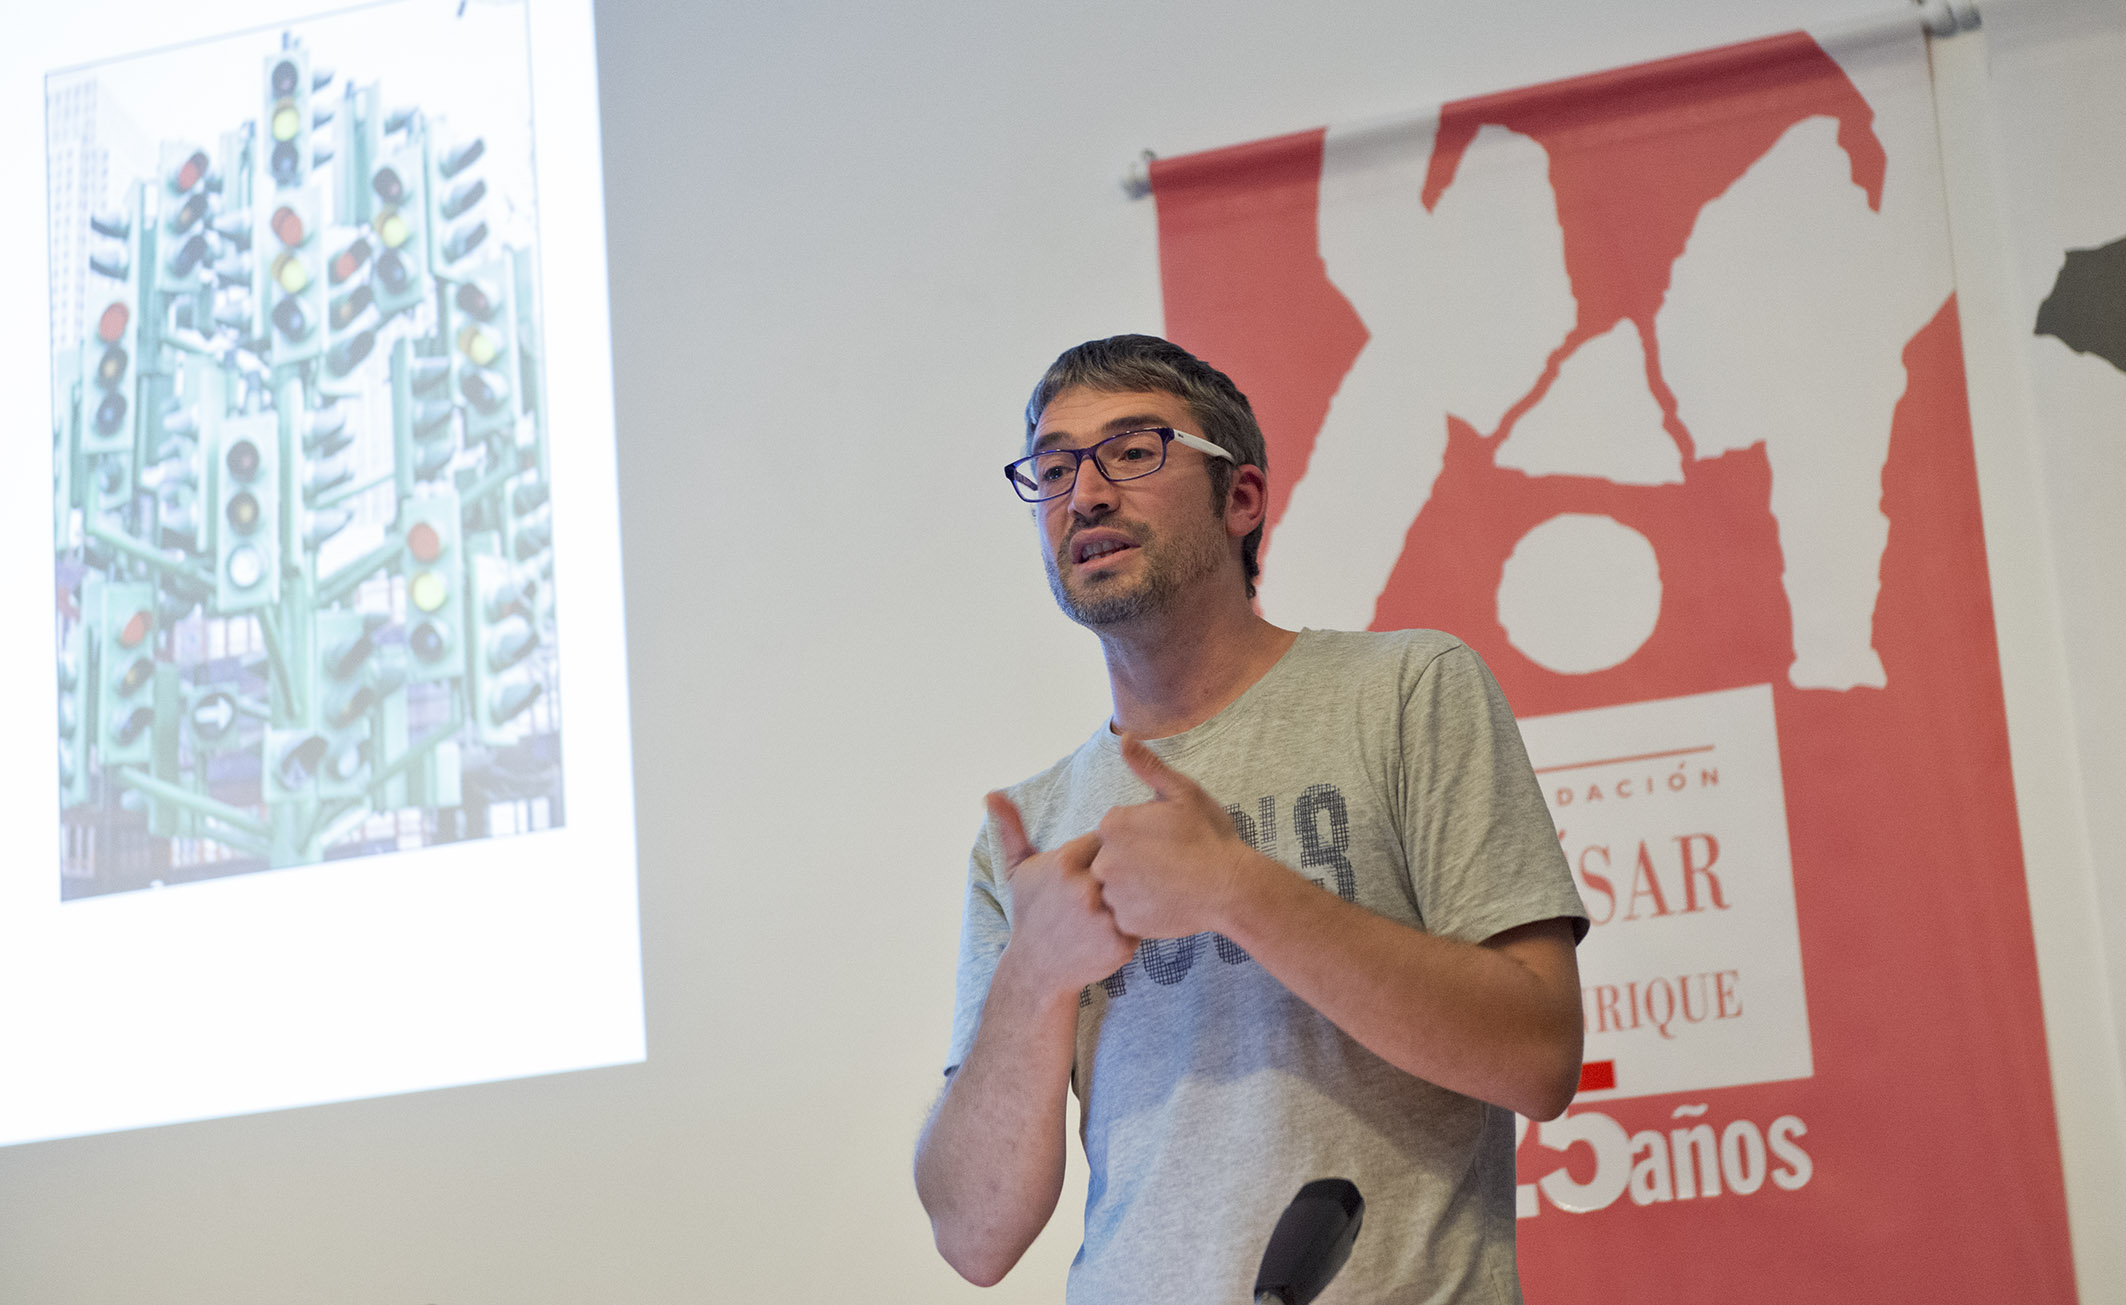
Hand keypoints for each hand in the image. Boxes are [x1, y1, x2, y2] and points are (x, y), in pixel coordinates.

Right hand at [988, 791, 1137, 997]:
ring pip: (1139, 892)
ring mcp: (1103, 918)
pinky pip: (1145, 921)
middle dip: (1122, 873)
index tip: (1092, 868)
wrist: (1037, 968)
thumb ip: (1011, 827)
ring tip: (1113, 908)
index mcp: (1064, 863)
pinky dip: (1136, 925)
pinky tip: (1117, 929)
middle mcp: (1084, 889)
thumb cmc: (1031, 913)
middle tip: (1106, 889)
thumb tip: (990, 794)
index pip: (1106, 839)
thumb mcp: (1019, 869)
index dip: (1104, 852)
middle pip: (1126, 864)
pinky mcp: (1120, 944)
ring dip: (1134, 896)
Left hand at [1090, 736, 1267, 939]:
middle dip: (1134, 860)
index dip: (1142, 833)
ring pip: (1118, 888)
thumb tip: (1124, 737)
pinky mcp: (1126, 921)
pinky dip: (1143, 910)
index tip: (1166, 839)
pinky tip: (1168, 901)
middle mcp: (1104, 860)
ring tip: (1169, 883)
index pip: (1115, 829)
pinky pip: (1127, 913)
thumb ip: (1148, 766)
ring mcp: (1114, 894)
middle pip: (1111, 858)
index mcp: (1113, 824)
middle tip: (1169, 863)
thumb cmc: (1209, 836)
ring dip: (1135, 886)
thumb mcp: (1183, 792)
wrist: (1231, 887)